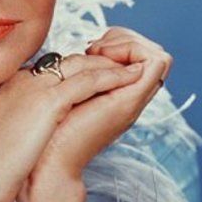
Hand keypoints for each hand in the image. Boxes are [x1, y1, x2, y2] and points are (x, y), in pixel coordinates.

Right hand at [0, 51, 145, 201]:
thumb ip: (6, 124)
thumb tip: (18, 131)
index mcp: (5, 88)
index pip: (45, 70)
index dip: (69, 73)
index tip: (89, 79)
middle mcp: (20, 81)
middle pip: (65, 61)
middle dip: (93, 62)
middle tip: (117, 68)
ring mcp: (33, 88)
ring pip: (81, 65)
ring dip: (109, 65)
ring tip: (131, 67)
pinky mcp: (47, 102)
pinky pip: (89, 80)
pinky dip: (112, 76)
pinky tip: (130, 77)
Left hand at [19, 27, 170, 201]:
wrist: (47, 163)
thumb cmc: (44, 132)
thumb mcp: (63, 94)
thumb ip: (77, 76)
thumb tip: (80, 52)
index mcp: (116, 95)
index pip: (138, 55)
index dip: (117, 41)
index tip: (89, 49)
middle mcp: (130, 97)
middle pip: (152, 52)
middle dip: (123, 39)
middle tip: (94, 50)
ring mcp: (134, 99)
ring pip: (158, 54)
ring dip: (127, 42)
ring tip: (97, 53)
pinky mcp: (130, 101)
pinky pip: (156, 61)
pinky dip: (131, 49)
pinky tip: (102, 57)